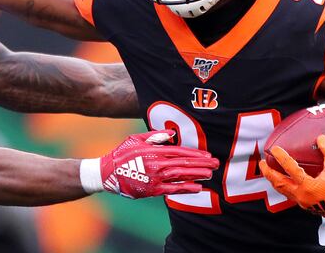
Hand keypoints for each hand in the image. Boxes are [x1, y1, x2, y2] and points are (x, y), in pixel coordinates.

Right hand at [81, 130, 219, 198]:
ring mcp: (156, 178)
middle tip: (216, 164)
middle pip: (185, 163)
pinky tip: (198, 187)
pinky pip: (173, 189)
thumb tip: (172, 134)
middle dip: (202, 164)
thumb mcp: (136, 139)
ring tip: (210, 174)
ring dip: (197, 175)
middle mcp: (158, 164)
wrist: (108, 173)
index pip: (180, 151)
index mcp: (155, 151)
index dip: (195, 154)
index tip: (208, 155)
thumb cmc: (122, 154)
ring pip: (181, 176)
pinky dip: (186, 188)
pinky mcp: (153, 190)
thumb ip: (155, 136)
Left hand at [259, 134, 324, 224]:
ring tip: (267, 171)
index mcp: (308, 187)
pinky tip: (283, 179)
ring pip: (282, 190)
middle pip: (278, 182)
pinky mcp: (304, 204)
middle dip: (268, 172)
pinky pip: (288, 194)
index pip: (291, 169)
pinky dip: (283, 186)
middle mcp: (301, 195)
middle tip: (261, 162)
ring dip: (273, 180)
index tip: (274, 149)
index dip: (282, 158)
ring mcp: (301, 201)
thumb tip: (321, 137)